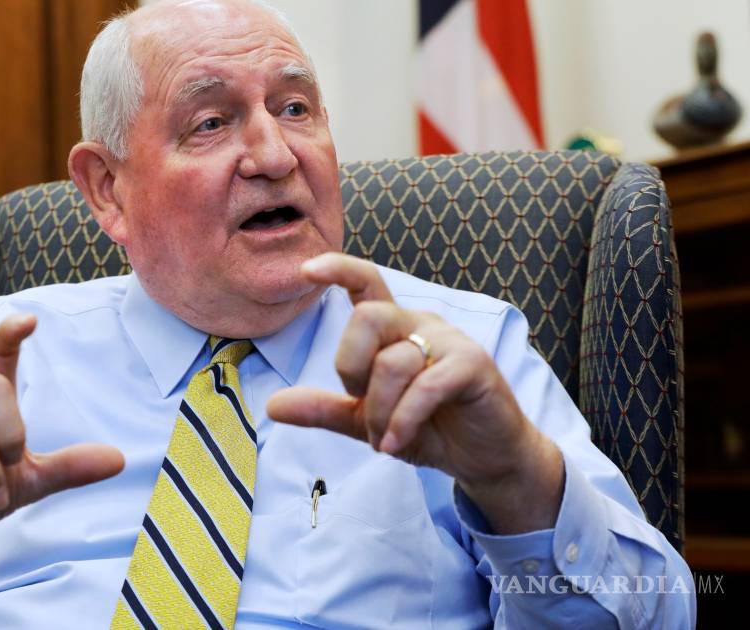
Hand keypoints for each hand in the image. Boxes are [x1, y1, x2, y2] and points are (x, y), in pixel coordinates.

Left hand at [267, 253, 562, 533]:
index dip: (338, 268)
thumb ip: (324, 409)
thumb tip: (272, 406)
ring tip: (386, 440)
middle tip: (363, 406)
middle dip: (351, 368)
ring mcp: (449, 341)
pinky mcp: (474, 365)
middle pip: (367, 317)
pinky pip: (426, 386)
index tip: (306, 269)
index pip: (366, 282)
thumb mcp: (367, 422)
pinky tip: (396, 443)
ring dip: (379, 412)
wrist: (484, 458)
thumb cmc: (429, 429)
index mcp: (394, 329)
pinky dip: (403, 419)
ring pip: (392, 362)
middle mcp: (420, 324)